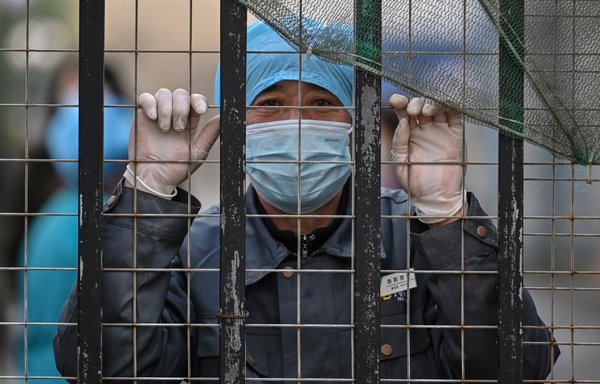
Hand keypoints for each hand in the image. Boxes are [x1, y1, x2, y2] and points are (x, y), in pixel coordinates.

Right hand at [126, 88, 219, 196]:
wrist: (154, 177)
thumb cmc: (177, 167)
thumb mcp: (198, 152)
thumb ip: (210, 134)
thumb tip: (224, 118)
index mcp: (190, 121)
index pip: (196, 100)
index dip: (198, 100)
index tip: (200, 110)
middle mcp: (175, 114)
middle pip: (181, 94)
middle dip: (181, 108)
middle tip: (178, 128)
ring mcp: (158, 113)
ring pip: (164, 93)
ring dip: (166, 109)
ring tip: (165, 129)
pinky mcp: (143, 115)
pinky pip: (145, 98)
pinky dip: (150, 104)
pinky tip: (153, 118)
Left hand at [390, 95, 465, 223]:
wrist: (435, 197)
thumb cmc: (416, 183)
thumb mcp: (401, 162)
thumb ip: (399, 142)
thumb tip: (402, 122)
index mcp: (409, 134)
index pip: (404, 113)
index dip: (400, 103)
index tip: (396, 100)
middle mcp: (425, 130)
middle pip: (420, 106)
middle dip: (415, 103)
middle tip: (412, 110)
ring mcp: (441, 131)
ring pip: (437, 107)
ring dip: (431, 103)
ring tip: (425, 111)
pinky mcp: (456, 135)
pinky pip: (455, 116)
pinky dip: (450, 107)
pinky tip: (443, 105)